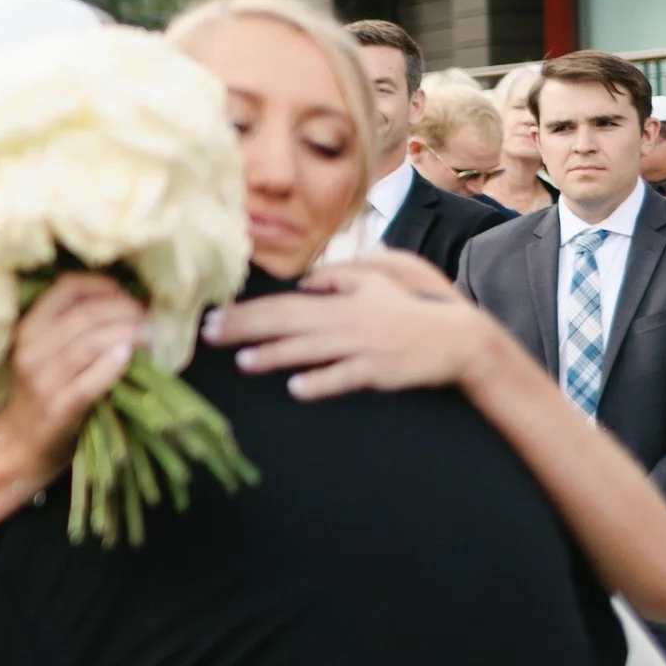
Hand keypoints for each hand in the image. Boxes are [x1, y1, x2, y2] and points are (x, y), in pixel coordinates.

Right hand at [0, 272, 147, 480]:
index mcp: (28, 329)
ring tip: (148, 335)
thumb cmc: (44, 390)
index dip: (103, 285)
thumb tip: (127, 300)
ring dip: (128, 332)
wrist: (21, 442)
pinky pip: (92, 379)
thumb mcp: (45, 350)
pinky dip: (115, 363)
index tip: (127, 294)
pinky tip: (130, 356)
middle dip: (125, 310)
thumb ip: (72, 326)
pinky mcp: (61, 407)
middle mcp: (31, 350)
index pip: (67, 288)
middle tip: (147, 317)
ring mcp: (44, 380)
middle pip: (86, 314)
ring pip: (92, 341)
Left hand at [202, 253, 496, 399]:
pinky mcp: (378, 370)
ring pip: (311, 349)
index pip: (283, 304)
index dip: (247, 310)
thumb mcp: (378, 281)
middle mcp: (344, 321)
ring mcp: (361, 346)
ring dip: (276, 355)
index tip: (213, 315)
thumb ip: (339, 277)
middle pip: (286, 323)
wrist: (458, 338)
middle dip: (245, 328)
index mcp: (339, 302)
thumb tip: (305, 280)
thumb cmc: (413, 310)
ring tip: (244, 361)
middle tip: (208, 334)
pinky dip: (322, 382)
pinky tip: (297, 389)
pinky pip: (346, 377)